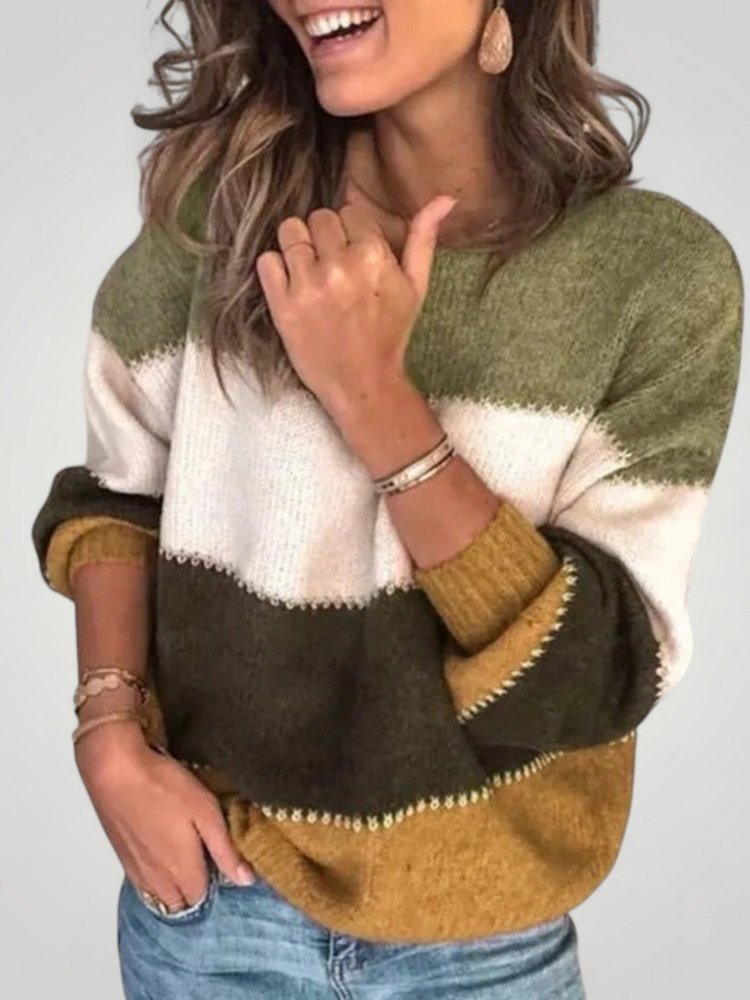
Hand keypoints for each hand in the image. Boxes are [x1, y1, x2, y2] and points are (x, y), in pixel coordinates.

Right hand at [75, 723, 254, 911]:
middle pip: (180, 904)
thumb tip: (246, 880)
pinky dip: (155, 878)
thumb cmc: (163, 787)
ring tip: (184, 855)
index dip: (214, 882)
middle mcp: (157, 880)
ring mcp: (135, 871)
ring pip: (159, 897)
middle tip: (204, 858)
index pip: (203, 898)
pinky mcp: (122, 857)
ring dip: (174, 887)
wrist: (114, 771)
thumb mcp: (206, 813)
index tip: (221, 860)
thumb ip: (225, 851)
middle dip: (194, 890)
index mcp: (181, 872)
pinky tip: (161, 850)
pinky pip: (142, 884)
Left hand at [255, 182, 456, 418]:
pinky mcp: (282, 305)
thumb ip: (423, 238)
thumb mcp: (416, 286)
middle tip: (332, 265)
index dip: (351, 233)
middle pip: (319, 217)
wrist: (363, 384)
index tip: (354, 257)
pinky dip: (275, 268)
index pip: (350, 212)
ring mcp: (307, 285)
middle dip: (325, 237)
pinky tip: (291, 285)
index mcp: (373, 255)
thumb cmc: (390, 334)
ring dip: (298, 246)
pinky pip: (266, 261)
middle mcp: (339, 266)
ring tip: (309, 270)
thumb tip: (445, 198)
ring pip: (289, 231)